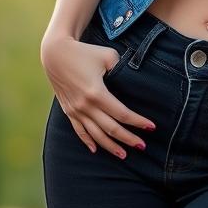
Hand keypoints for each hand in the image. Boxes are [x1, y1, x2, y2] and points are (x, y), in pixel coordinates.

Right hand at [40, 31, 156, 157]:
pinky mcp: (68, 110)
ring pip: (95, 134)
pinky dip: (88, 141)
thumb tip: (133, 81)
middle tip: (142, 146)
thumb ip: (122, 69)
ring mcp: (75, 110)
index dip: (138, 121)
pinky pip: (79, 131)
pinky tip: (96, 150)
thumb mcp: (108, 56)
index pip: (122, 113)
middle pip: (111, 128)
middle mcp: (85, 105)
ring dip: (110, 146)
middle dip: (128, 138)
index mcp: (96, 93)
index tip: (151, 127)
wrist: (56, 54)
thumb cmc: (85, 52)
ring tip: (124, 154)